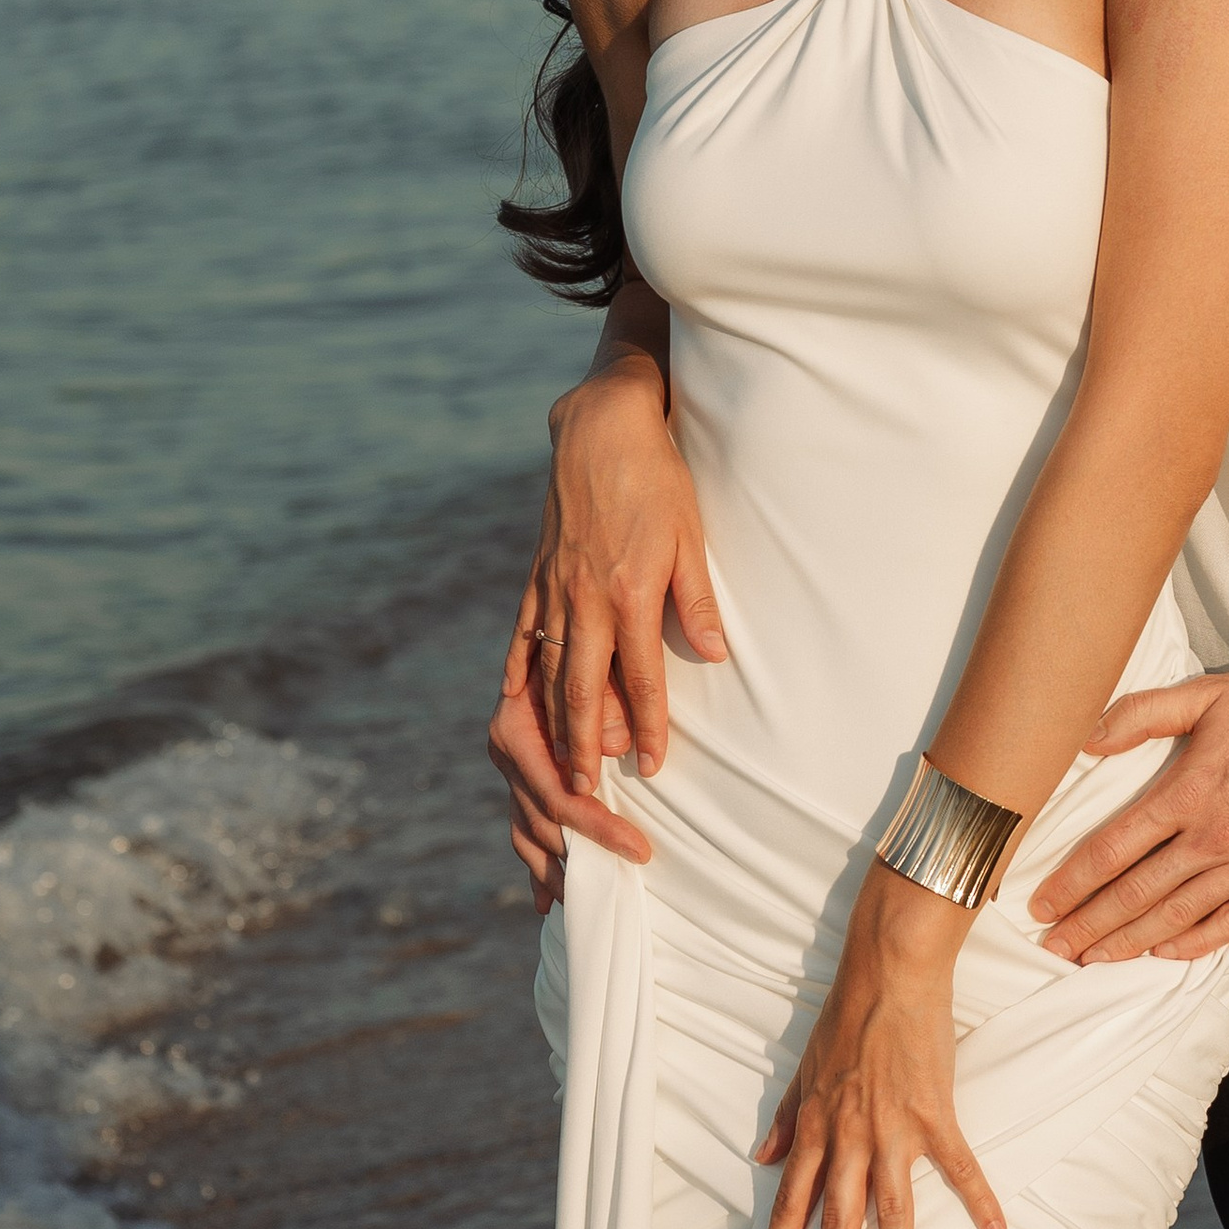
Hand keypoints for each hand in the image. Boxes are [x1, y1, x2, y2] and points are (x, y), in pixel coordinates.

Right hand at [485, 360, 721, 906]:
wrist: (601, 430)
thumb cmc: (657, 481)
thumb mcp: (690, 535)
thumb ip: (697, 600)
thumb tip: (715, 655)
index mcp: (629, 591)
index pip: (639, 675)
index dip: (645, 725)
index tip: (651, 767)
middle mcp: (584, 598)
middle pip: (580, 689)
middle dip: (585, 749)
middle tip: (588, 798)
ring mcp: (552, 590)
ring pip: (546, 673)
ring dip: (550, 727)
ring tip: (556, 771)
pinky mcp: (535, 578)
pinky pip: (520, 638)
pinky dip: (518, 676)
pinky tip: (514, 705)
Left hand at [750, 867, 1005, 1228]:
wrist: (890, 968)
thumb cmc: (848, 1013)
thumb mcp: (805, 1066)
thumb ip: (786, 1116)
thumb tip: (761, 1159)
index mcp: (817, 1125)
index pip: (792, 1197)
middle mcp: (850, 1135)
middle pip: (838, 1218)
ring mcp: (893, 1128)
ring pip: (891, 1209)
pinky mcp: (935, 1113)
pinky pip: (958, 1166)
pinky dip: (977, 1199)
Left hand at [1029, 668, 1228, 962]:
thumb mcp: (1208, 694)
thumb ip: (1142, 714)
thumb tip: (1085, 738)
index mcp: (1189, 792)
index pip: (1113, 849)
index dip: (1072, 882)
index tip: (1040, 904)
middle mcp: (1215, 838)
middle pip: (1136, 894)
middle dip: (1088, 924)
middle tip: (1053, 948)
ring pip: (1177, 917)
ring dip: (1129, 942)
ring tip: (1093, 959)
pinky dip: (1194, 944)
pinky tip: (1164, 954)